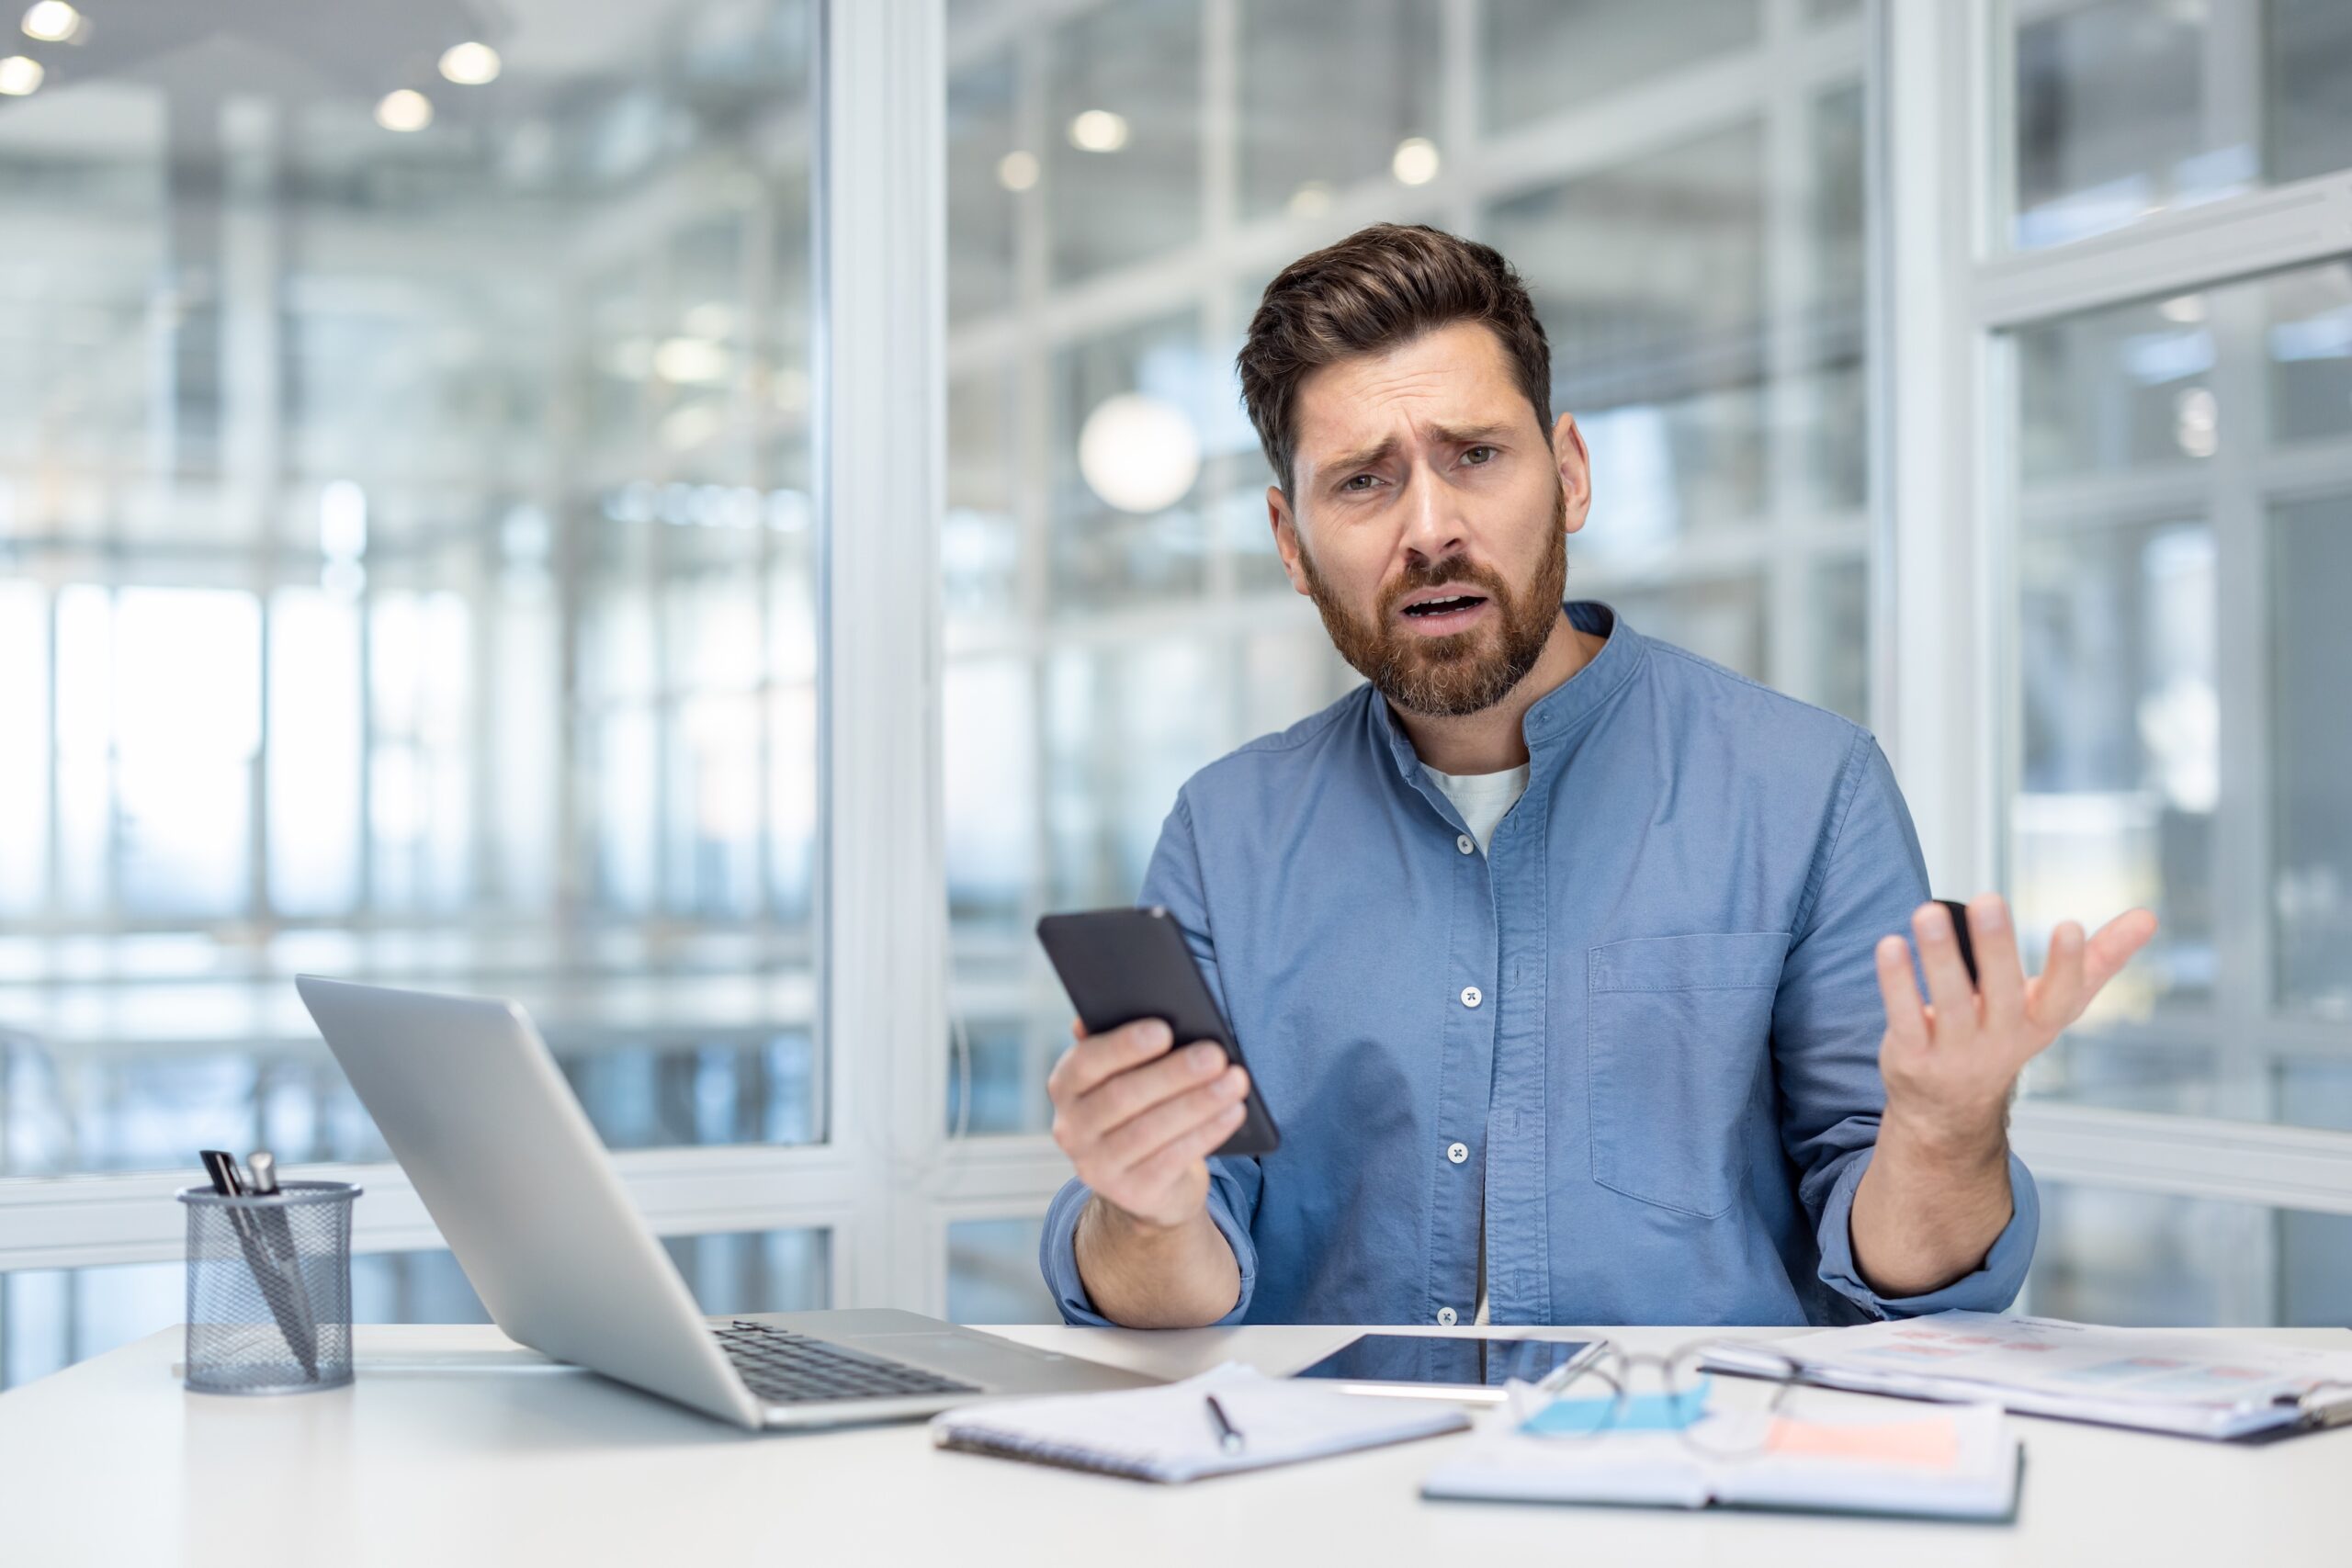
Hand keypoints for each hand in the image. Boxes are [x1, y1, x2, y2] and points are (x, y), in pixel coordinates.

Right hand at [1046, 1017, 1251, 1230]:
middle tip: (1216, 1054)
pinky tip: (1234, 1112)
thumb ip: (1122, 1044)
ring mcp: (1097, 1166)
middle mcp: (1071, 1129)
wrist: (1148, 1181)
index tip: (1164, 1029)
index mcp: (1065, 1087)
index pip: (1085, 1062)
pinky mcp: (1131, 1193)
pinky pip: (1172, 1159)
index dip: (1123, 1046)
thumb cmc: (1141, 1107)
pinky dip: (1207, 1132)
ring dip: (1199, 1102)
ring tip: (1236, 1081)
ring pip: (1151, 1130)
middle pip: (1123, 1096)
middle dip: (1174, 1073)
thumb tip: (1123, 1005)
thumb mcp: (1127, 1075)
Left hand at [1872, 894, 2157, 1145]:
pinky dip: (1897, 982)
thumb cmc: (2007, 1034)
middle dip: (1996, 948)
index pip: (2061, 997)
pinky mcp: (1912, 1056)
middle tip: (1989, 899)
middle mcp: (2001, 1039)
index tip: (2071, 925)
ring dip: (1940, 956)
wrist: (1950, 1111)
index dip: (2068, 965)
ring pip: (1950, 1003)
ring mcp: (1955, 1051)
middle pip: (2002, 993)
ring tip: (1927, 911)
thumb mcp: (2053, 1005)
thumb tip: (2150, 916)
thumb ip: (2099, 961)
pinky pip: (1905, 1017)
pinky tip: (1890, 944)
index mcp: (2039, 1022)